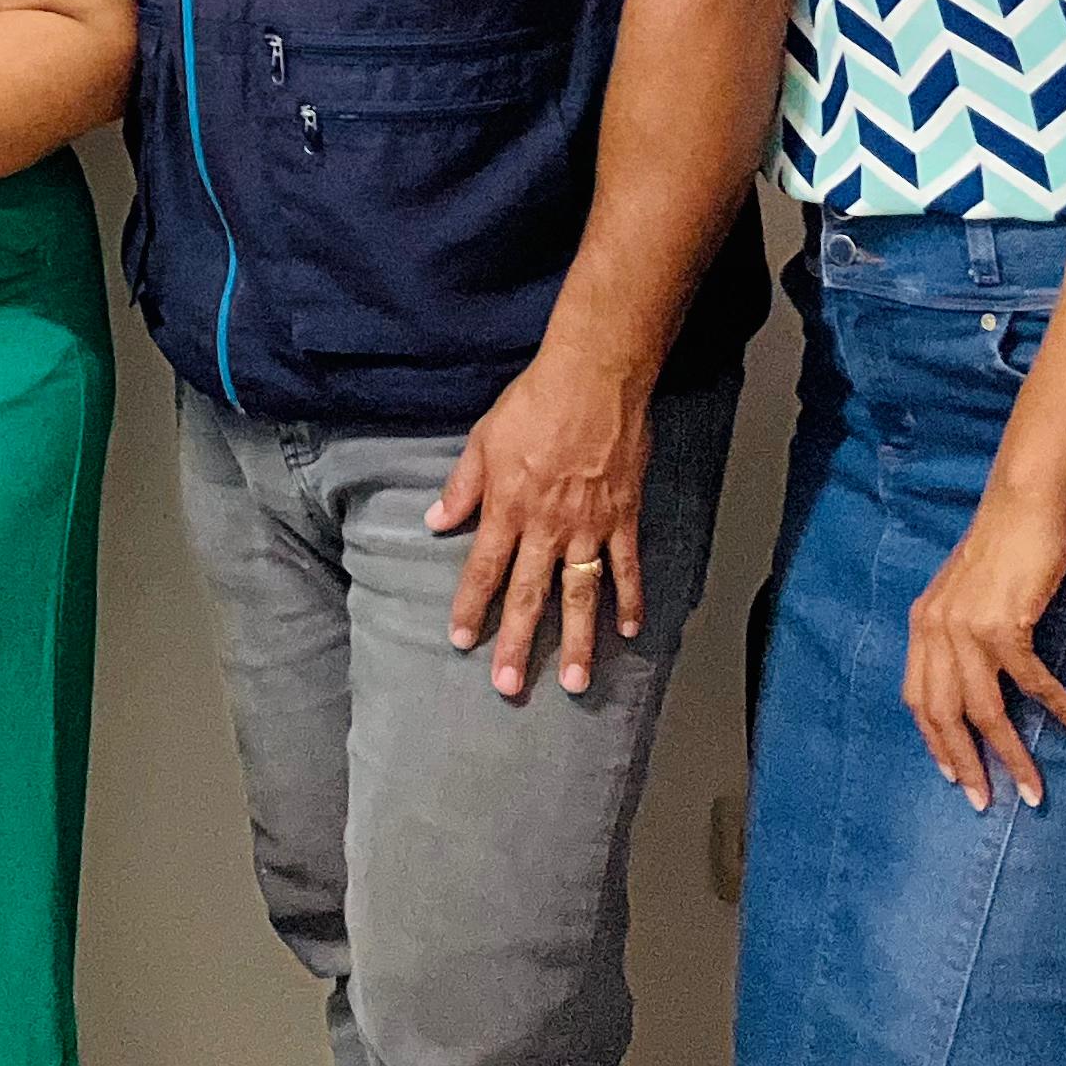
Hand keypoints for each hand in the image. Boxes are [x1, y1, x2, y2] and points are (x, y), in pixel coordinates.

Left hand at [428, 342, 649, 700]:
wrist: (594, 378)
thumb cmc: (534, 403)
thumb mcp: (482, 439)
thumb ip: (462, 487)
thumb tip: (436, 522)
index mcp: (508, 507)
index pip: (484, 568)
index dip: (471, 606)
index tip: (461, 639)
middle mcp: (547, 526)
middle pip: (530, 594)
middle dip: (518, 642)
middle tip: (510, 686)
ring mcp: (589, 526)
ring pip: (581, 594)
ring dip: (577, 641)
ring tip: (574, 682)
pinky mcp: (624, 517)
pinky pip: (627, 567)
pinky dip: (629, 600)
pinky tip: (628, 631)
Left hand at [905, 489, 1065, 810]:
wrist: (1022, 505)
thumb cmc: (1003, 549)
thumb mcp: (966, 594)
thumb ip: (961, 634)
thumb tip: (976, 682)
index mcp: (922, 624)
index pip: (918, 698)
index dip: (935, 742)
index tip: (956, 777)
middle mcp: (935, 629)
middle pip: (944, 715)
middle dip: (968, 763)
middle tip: (989, 802)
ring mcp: (966, 627)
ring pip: (986, 711)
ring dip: (1014, 755)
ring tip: (1036, 790)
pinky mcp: (1004, 623)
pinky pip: (1032, 683)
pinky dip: (1058, 710)